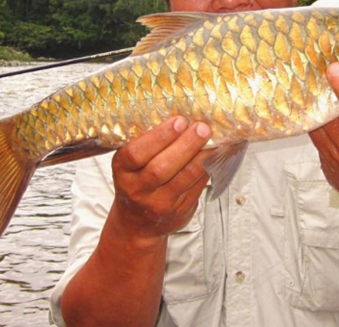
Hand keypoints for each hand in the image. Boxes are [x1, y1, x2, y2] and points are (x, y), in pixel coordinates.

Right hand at [109, 116, 211, 242]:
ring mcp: (159, 203)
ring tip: (213, 139)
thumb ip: (146, 144)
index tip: (178, 120)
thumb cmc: (136, 182)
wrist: (136, 223)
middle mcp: (138, 189)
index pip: (136, 153)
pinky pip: (196, 188)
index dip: (158, 137)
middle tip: (202, 127)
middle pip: (161, 168)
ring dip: (201, 157)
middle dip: (185, 145)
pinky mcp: (179, 211)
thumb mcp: (130, 164)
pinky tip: (215, 155)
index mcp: (122, 170)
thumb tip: (178, 114)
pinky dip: (208, 169)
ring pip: (183, 179)